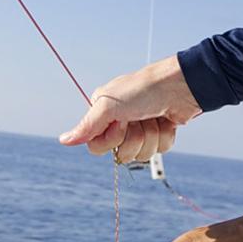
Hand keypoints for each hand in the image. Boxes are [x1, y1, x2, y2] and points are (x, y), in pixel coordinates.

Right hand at [59, 56, 201, 163]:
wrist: (179, 86)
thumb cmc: (142, 90)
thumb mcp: (109, 105)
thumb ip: (87, 126)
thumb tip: (63, 140)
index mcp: (102, 115)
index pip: (96, 147)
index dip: (111, 139)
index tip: (121, 122)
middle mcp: (119, 123)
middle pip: (121, 154)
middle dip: (134, 138)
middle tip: (140, 118)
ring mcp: (140, 129)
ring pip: (142, 154)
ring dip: (151, 136)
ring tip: (154, 117)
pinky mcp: (159, 133)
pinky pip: (159, 150)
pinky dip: (164, 136)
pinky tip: (166, 121)